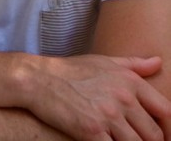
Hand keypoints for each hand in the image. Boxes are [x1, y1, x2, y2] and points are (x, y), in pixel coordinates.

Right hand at [24, 54, 170, 140]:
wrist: (37, 79)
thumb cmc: (69, 70)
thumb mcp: (103, 61)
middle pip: (154, 134)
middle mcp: (123, 98)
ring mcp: (108, 115)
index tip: (165, 136)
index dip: (169, 129)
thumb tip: (158, 62)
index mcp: (129, 82)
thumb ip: (133, 64)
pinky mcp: (91, 131)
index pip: (166, 111)